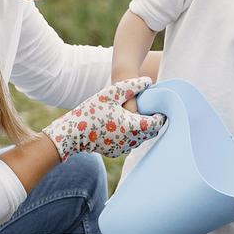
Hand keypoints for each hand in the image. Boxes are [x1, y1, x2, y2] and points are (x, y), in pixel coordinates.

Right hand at [43, 77, 164, 160]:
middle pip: (151, 132)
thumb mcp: (110, 94)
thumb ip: (131, 86)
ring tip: (140, 117)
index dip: (161, 114)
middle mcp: (131, 141)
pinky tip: (125, 126)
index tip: (161, 106)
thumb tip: (148, 80)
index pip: (157, 122)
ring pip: (141, 139)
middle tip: (153, 110)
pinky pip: (129, 144)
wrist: (72, 134)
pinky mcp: (115, 152)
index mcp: (133, 126)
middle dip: (154, 122)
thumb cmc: (91, 111)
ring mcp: (123, 148)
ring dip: (142, 129)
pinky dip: (131, 136)